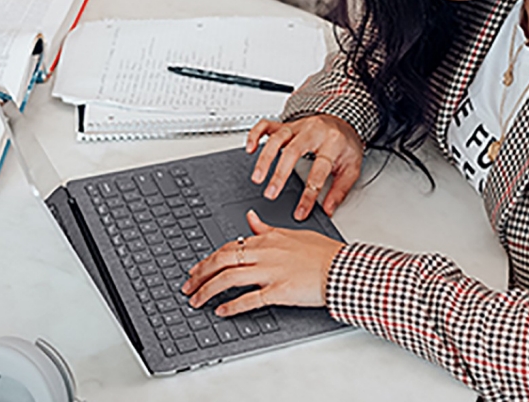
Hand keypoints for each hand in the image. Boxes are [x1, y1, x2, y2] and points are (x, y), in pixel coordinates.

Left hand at [182, 210, 344, 315]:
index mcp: (266, 239)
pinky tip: (221, 311)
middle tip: (187, 286)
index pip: (228, 247)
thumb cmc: (320, 252)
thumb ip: (266, 228)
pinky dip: (232, 305)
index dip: (208, 259)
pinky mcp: (279, 291)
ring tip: (196, 300)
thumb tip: (250, 218)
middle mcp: (264, 253)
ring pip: (229, 277)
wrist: (340, 267)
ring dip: (208, 290)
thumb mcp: (290, 232)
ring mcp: (270, 272)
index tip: (196, 269)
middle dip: (200, 274)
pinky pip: (249, 298)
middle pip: (222, 260)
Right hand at [246, 115, 363, 219]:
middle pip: (293, 151)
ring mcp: (298, 126)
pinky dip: (255, 135)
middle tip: (270, 193)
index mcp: (332, 143)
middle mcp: (313, 132)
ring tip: (257, 177)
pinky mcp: (287, 124)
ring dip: (265, 158)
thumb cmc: (346, 145)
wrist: (345, 123)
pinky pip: (267, 125)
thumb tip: (328, 210)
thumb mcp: (352, 168)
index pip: (318, 171)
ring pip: (277, 138)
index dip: (308, 195)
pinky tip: (250, 148)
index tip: (300, 212)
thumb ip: (340, 190)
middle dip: (280, 174)